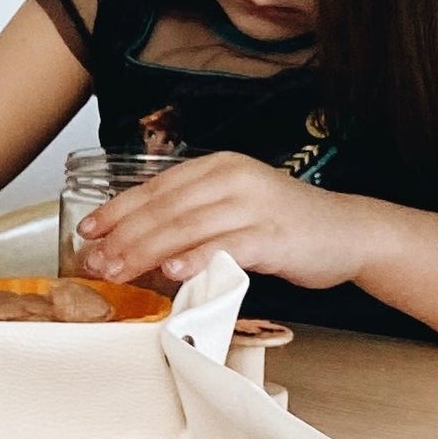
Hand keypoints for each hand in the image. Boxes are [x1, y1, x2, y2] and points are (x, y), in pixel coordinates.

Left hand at [75, 151, 374, 289]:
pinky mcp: (274, 235)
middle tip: (96, 261)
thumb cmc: (283, 225)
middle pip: (164, 208)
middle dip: (123, 237)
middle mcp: (232, 179)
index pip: (155, 188)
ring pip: (187, 227)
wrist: (349, 232)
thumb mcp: (231, 207)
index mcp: (217, 167)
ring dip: (146, 251)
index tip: (87, 231)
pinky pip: (226, 246)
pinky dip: (196, 259)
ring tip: (118, 270)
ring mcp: (254, 205)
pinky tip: (172, 272)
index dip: (117, 210)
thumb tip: (135, 242)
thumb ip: (190, 216)